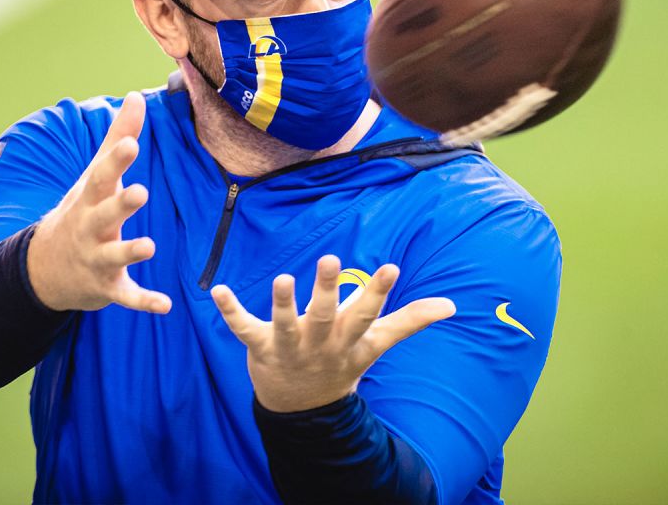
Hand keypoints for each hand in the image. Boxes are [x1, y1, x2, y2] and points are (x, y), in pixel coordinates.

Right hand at [26, 91, 170, 313]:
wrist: (45, 269)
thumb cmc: (81, 210)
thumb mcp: (95, 176)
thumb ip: (119, 137)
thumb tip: (138, 96)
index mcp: (91, 198)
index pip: (102, 175)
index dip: (116, 159)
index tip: (130, 142)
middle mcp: (91, 227)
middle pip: (104, 213)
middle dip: (120, 204)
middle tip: (139, 191)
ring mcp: (97, 258)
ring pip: (114, 255)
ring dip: (131, 251)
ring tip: (149, 246)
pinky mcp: (107, 286)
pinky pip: (126, 295)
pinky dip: (144, 301)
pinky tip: (166, 305)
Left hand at [211, 255, 454, 412]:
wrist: (304, 409)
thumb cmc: (342, 363)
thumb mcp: (375, 344)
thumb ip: (409, 321)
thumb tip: (450, 306)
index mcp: (349, 339)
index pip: (367, 314)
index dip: (378, 292)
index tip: (390, 267)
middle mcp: (320, 343)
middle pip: (324, 316)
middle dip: (326, 289)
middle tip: (328, 258)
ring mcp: (289, 347)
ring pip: (284, 324)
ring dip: (282, 303)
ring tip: (281, 278)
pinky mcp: (259, 348)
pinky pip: (243, 328)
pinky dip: (230, 311)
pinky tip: (216, 290)